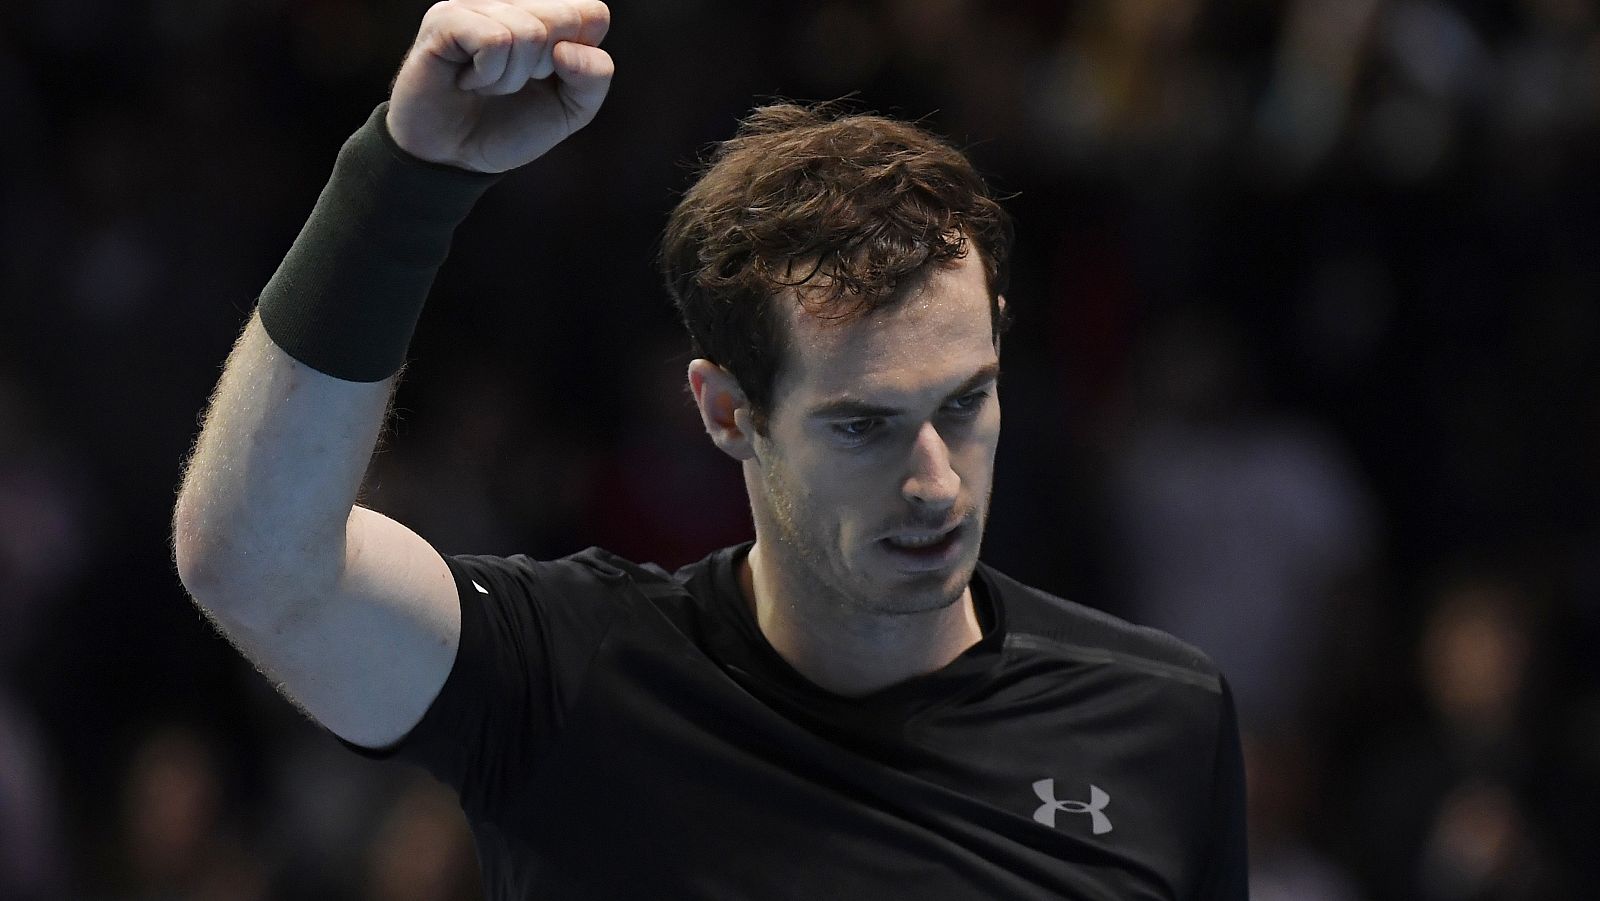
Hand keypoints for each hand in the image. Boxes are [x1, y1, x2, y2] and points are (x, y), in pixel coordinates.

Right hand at [386, 0, 612, 172]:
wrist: (454, 159)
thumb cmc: (507, 128)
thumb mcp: (569, 111)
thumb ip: (594, 78)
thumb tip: (568, 48)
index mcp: (544, 18)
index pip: (592, 14)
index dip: (580, 57)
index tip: (548, 79)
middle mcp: (511, 5)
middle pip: (565, 17)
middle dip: (546, 69)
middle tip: (513, 85)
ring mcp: (477, 7)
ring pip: (529, 32)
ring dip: (511, 78)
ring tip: (485, 87)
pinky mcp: (446, 19)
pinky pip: (495, 39)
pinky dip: (487, 75)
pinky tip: (467, 82)